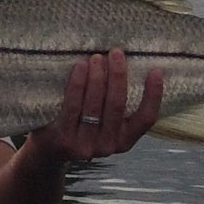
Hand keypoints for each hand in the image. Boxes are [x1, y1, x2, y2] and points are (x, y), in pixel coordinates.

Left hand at [29, 49, 162, 164]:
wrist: (49, 151)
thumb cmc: (81, 126)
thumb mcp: (104, 122)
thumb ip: (116, 103)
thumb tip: (126, 64)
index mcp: (124, 140)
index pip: (146, 119)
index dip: (153, 95)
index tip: (155, 70)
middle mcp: (108, 146)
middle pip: (117, 106)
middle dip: (118, 76)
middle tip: (116, 53)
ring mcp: (85, 145)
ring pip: (95, 105)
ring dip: (97, 77)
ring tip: (96, 57)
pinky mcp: (63, 139)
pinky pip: (73, 106)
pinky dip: (78, 84)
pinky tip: (80, 67)